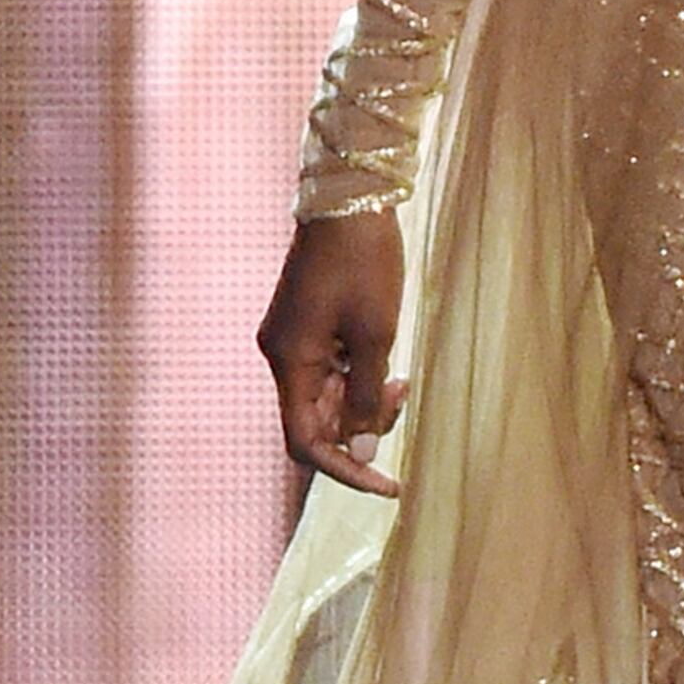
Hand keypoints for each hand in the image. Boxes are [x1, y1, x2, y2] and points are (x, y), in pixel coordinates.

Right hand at [261, 207, 405, 492]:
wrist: (348, 199)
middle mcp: (280, 355)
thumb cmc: (364, 263)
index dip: (345, 470)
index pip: (306, 442)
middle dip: (360, 426)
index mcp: (289, 361)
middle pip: (316, 421)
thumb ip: (366, 397)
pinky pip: (328, 372)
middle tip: (403, 396)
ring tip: (400, 379)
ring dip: (363, 401)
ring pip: (325, 397)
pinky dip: (357, 378)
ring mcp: (291, 340)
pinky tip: (386, 365)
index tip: (389, 484)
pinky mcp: (305, 326)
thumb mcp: (376, 335)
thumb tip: (360, 450)